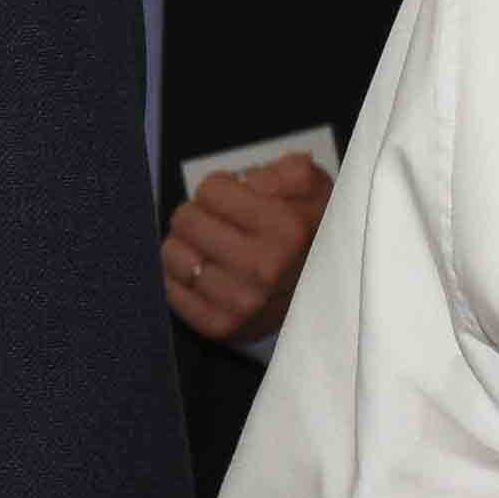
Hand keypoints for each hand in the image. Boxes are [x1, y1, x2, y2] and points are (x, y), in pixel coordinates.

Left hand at [159, 157, 333, 347]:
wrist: (326, 294)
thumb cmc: (311, 234)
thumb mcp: (315, 189)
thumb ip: (287, 170)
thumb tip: (248, 180)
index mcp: (287, 230)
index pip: (210, 190)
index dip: (221, 188)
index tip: (235, 200)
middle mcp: (263, 269)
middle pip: (185, 220)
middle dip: (200, 214)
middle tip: (219, 224)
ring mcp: (240, 302)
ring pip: (173, 254)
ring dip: (187, 245)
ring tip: (211, 248)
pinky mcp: (221, 327)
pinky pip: (172, 290)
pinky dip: (180, 277)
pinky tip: (205, 272)